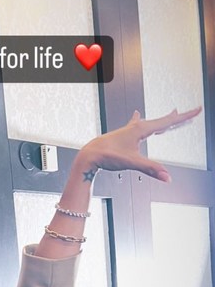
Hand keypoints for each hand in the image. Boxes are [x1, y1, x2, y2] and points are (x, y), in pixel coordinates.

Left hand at [78, 106, 201, 182]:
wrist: (89, 155)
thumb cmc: (107, 155)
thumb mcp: (132, 163)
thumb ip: (150, 169)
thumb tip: (167, 177)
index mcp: (141, 129)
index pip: (168, 122)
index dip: (185, 117)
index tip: (198, 109)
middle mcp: (136, 127)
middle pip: (162, 121)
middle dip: (178, 118)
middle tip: (190, 113)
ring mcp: (129, 131)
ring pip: (151, 123)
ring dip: (164, 119)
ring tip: (173, 113)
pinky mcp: (123, 136)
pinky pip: (137, 125)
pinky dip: (142, 120)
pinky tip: (137, 114)